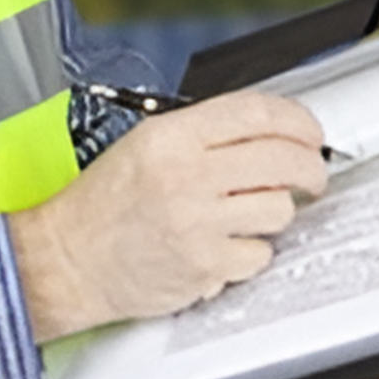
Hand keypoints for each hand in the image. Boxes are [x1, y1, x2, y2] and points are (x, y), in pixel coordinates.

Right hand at [9, 91, 327, 342]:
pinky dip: (249, 252)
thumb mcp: (142, 146)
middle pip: (283, 158)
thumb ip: (203, 136)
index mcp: (169, 138)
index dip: (298, 120)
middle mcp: (185, 176)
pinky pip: (260, 254)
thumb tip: (270, 135)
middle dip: (310, 167)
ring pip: (280, 209)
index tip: (309, 132)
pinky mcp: (204, 266)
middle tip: (310, 175)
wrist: (68, 260)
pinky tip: (223, 244)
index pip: (256, 112)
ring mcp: (197, 223)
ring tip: (246, 214)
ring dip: (274, 212)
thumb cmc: (102, 206)